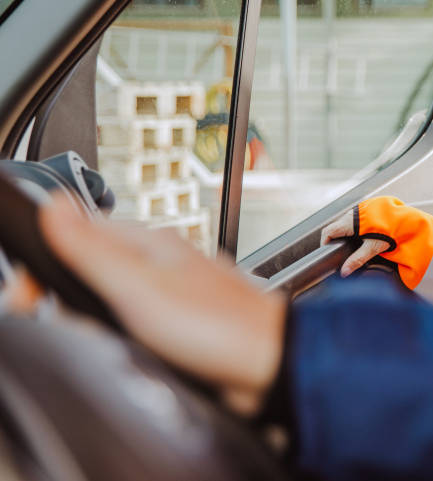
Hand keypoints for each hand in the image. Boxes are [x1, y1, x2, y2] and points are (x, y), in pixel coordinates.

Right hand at [39, 195, 286, 416]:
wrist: (270, 363)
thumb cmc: (218, 327)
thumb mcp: (139, 288)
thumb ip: (93, 249)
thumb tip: (53, 204)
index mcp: (151, 242)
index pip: (79, 232)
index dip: (46, 264)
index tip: (29, 297)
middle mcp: (164, 259)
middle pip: (96, 262)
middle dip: (66, 289)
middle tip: (53, 317)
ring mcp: (175, 288)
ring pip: (116, 291)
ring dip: (93, 311)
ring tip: (88, 330)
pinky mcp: (183, 318)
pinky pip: (138, 317)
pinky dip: (121, 329)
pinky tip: (123, 343)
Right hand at [320, 211, 390, 276]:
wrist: (407, 218)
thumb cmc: (392, 229)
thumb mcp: (373, 247)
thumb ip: (357, 259)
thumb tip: (344, 271)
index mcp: (351, 221)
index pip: (329, 231)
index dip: (325, 242)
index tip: (327, 251)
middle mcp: (353, 212)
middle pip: (337, 226)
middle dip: (336, 238)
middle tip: (339, 250)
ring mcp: (361, 208)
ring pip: (346, 221)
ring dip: (346, 231)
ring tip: (351, 243)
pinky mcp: (368, 207)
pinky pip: (356, 217)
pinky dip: (355, 226)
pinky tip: (363, 234)